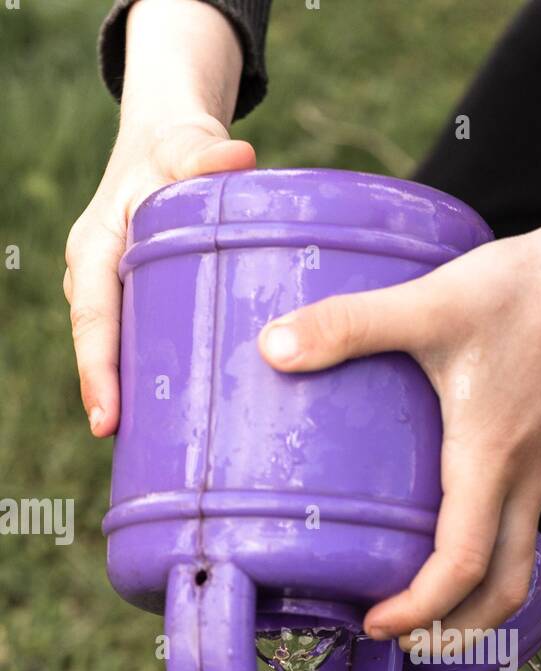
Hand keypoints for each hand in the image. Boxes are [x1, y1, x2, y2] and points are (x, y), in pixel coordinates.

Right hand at [64, 0, 251, 435]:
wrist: (171, 144)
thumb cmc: (176, 146)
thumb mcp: (186, 145)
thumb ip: (206, 153)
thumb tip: (240, 159)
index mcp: (96, 247)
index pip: (94, 318)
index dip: (97, 371)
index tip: (106, 419)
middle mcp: (99, 277)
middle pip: (102, 347)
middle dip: (110, 398)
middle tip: (127, 446)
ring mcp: (119, 294)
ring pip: (120, 352)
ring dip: (132, 398)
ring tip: (153, 451)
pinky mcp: (143, 304)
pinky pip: (142, 347)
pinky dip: (153, 382)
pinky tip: (179, 423)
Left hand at [258, 123, 540, 643]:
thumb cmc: (527, 286)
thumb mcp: (430, 301)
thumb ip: (349, 325)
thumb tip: (271, 348)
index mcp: (493, 460)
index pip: (463, 567)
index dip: (420, 609)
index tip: (378, 625)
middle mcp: (531, 478)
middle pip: (505, 588)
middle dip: (457, 629)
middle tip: (404, 637)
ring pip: (521, 553)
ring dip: (478, 589)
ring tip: (427, 590)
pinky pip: (532, 510)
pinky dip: (498, 534)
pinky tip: (463, 501)